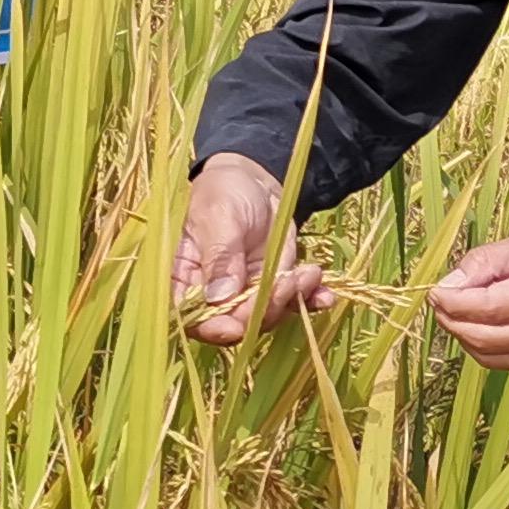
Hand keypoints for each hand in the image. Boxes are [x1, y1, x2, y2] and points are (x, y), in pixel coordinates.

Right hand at [173, 151, 333, 344]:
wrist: (253, 180)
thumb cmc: (223, 192)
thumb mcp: (218, 216)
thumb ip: (219, 256)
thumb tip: (220, 298)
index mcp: (182, 278)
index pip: (189, 317)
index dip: (210, 328)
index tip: (235, 326)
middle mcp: (209, 294)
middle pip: (232, 324)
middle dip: (262, 310)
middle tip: (286, 282)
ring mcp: (242, 294)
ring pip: (265, 317)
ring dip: (289, 300)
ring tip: (307, 273)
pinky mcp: (271, 287)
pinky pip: (290, 303)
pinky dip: (309, 301)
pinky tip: (325, 295)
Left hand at [428, 223, 508, 370]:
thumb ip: (490, 261)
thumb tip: (451, 283)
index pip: (488, 308)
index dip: (453, 302)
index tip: (436, 290)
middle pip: (484, 337)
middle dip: (452, 321)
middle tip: (441, 300)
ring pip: (490, 356)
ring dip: (465, 336)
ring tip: (458, 312)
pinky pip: (507, 362)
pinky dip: (485, 347)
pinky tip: (481, 326)